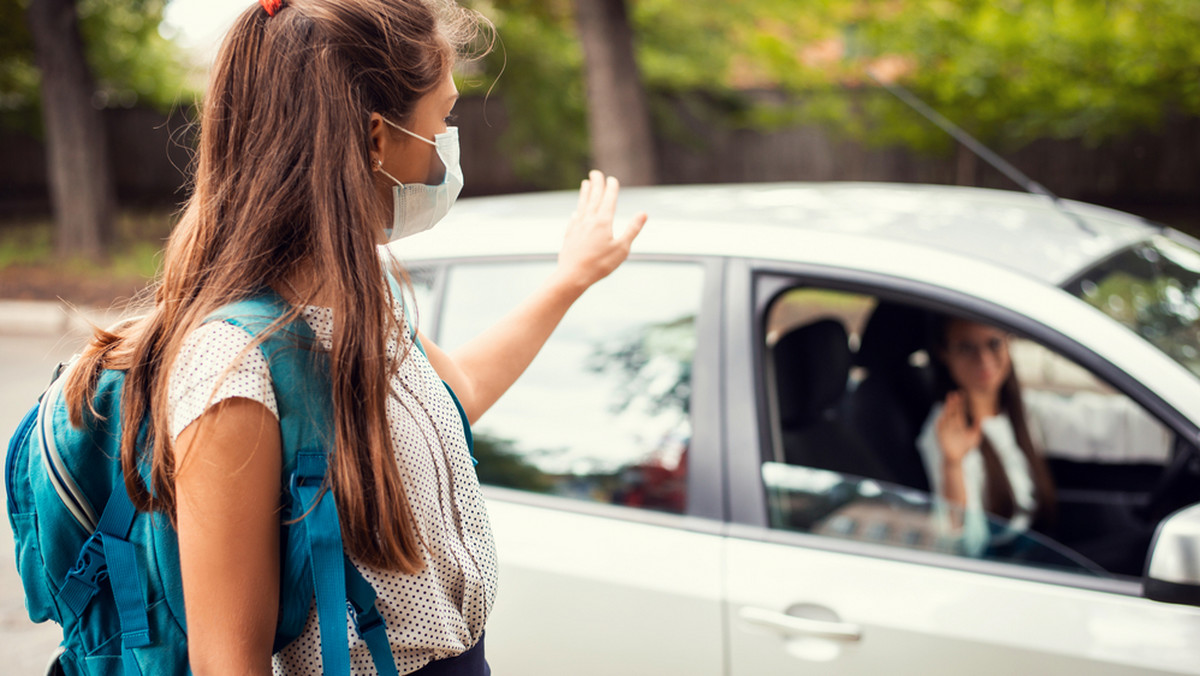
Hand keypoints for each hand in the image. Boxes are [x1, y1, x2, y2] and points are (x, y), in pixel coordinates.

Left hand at [555, 170, 647, 290]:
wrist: (572, 276)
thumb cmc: (600, 264)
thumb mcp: (622, 248)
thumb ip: (632, 229)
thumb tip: (643, 213)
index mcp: (603, 222)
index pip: (608, 200)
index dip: (611, 188)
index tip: (612, 179)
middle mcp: (589, 221)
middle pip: (593, 198)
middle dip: (595, 184)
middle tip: (595, 172)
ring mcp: (577, 228)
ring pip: (582, 206)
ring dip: (584, 194)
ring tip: (584, 184)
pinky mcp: (570, 236)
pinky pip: (574, 220)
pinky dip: (577, 213)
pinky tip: (576, 213)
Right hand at [935, 391, 981, 466]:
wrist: (956, 459)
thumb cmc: (965, 448)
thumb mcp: (974, 437)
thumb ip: (977, 427)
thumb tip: (982, 419)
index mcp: (959, 423)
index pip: (960, 410)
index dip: (961, 402)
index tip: (963, 393)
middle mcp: (952, 424)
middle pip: (953, 411)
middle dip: (954, 402)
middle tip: (955, 393)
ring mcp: (946, 428)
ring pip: (947, 416)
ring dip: (948, 408)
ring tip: (950, 400)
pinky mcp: (940, 434)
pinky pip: (940, 426)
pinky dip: (941, 420)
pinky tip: (943, 414)